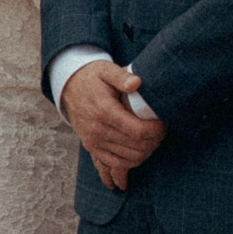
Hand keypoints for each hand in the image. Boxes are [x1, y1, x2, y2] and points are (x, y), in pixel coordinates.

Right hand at [61, 59, 165, 191]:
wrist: (69, 88)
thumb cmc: (93, 77)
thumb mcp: (106, 70)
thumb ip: (122, 76)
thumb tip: (136, 83)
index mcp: (104, 111)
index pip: (137, 131)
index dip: (155, 131)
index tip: (163, 124)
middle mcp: (97, 130)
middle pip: (136, 147)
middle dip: (154, 141)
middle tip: (161, 131)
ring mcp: (93, 141)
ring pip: (128, 158)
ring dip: (146, 151)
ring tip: (153, 139)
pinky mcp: (91, 148)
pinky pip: (115, 163)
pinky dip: (131, 161)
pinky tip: (140, 151)